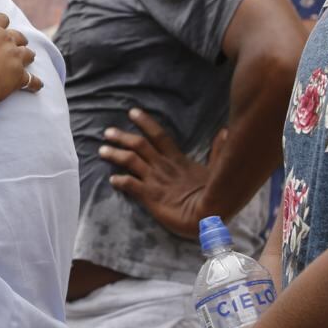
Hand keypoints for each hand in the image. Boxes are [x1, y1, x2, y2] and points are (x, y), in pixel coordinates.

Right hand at [0, 0, 39, 104]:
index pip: (1, 19)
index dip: (0, 23)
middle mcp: (5, 38)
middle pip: (17, 35)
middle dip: (16, 39)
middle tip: (14, 43)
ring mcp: (14, 57)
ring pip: (27, 53)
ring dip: (27, 55)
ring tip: (27, 58)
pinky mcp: (19, 76)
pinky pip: (32, 80)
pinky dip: (35, 82)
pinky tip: (37, 85)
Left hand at [104, 109, 227, 239]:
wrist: (209, 216)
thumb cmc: (215, 195)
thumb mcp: (218, 170)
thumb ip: (218, 151)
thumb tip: (225, 131)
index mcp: (178, 160)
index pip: (159, 135)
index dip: (145, 122)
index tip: (132, 112)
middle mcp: (163, 166)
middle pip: (139, 145)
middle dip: (122, 137)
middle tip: (107, 132)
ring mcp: (155, 180)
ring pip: (130, 161)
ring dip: (115, 154)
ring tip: (102, 150)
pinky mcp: (150, 196)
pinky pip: (130, 185)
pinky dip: (120, 181)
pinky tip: (112, 180)